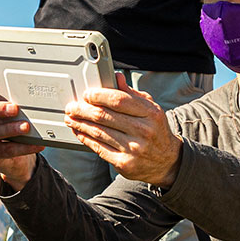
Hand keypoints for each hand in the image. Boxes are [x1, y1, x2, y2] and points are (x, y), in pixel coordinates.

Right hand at [0, 80, 40, 187]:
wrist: (9, 156)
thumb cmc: (7, 126)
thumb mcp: (6, 113)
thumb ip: (8, 104)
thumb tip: (26, 97)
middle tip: (14, 108)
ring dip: (10, 129)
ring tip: (25, 127)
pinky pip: (5, 150)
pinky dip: (23, 147)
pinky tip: (35, 144)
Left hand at [65, 74, 180, 187]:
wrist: (168, 161)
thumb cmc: (155, 130)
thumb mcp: (150, 108)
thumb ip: (131, 93)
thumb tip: (116, 76)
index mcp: (150, 113)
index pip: (119, 100)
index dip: (99, 96)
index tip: (87, 94)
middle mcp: (143, 130)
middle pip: (105, 116)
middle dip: (83, 110)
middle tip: (72, 106)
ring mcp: (133, 149)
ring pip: (99, 133)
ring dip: (81, 124)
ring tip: (71, 118)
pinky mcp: (124, 164)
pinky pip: (99, 148)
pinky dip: (86, 139)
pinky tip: (79, 132)